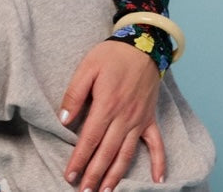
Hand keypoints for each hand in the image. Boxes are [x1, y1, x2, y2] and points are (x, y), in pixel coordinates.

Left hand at [59, 41, 164, 191]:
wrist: (141, 46)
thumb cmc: (111, 56)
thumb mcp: (86, 68)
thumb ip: (74, 94)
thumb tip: (63, 120)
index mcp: (106, 105)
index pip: (89, 139)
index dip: (79, 160)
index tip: (69, 175)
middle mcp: (124, 117)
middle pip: (107, 152)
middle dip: (94, 175)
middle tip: (83, 191)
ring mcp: (139, 120)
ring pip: (127, 154)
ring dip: (117, 175)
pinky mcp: (150, 119)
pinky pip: (157, 144)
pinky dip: (158, 162)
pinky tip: (157, 180)